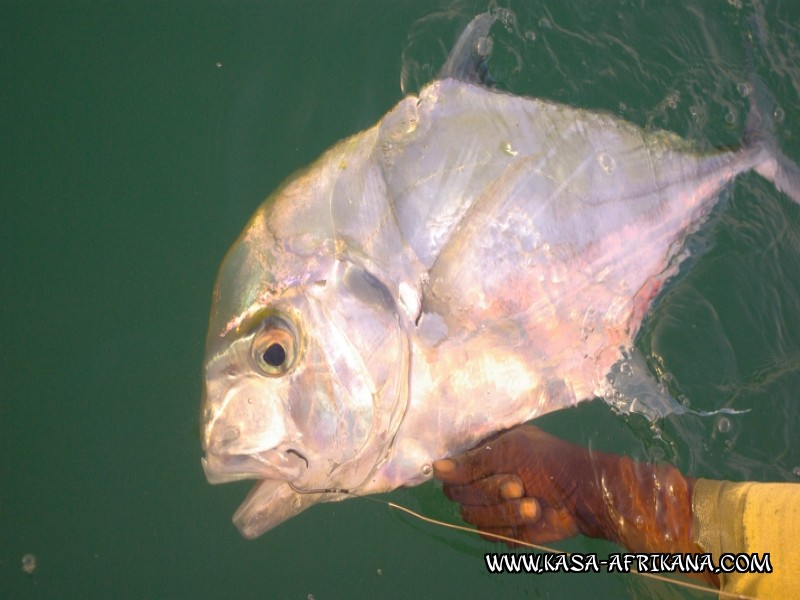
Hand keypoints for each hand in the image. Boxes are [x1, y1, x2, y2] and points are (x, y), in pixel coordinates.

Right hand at [433, 425, 593, 545]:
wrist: (585, 495)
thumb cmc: (550, 463)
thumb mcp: (511, 451)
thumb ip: (473, 462)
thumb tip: (435, 468)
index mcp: (483, 456)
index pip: (450, 471)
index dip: (462, 476)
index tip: (488, 471)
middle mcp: (481, 481)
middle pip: (458, 496)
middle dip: (490, 493)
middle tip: (518, 485)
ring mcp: (491, 506)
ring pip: (473, 517)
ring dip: (505, 512)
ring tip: (533, 504)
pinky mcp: (503, 529)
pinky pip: (488, 533)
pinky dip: (510, 526)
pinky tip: (533, 517)